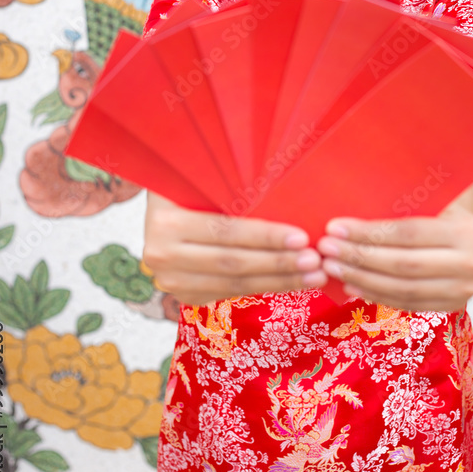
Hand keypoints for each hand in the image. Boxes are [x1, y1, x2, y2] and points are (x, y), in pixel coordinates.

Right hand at [143, 192, 326, 305]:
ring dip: (278, 282)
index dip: (265, 237)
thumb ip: (228, 181)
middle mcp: (162, 255)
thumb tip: (280, 177)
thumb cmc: (188, 185)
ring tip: (312, 276)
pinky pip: (230, 293)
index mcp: (166, 222)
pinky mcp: (184, 294)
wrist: (158, 210)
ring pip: (234, 285)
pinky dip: (264, 288)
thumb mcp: (199, 177)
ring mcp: (171, 281)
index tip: (301, 237)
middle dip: (278, 264)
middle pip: (232, 263)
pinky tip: (291, 282)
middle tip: (314, 261)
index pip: (225, 232)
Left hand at [317, 190, 472, 312]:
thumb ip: (415, 181)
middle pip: (403, 265)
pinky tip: (352, 284)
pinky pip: (409, 303)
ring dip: (362, 279)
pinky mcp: (454, 305)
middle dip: (359, 257)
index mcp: (467, 229)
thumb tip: (361, 170)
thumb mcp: (441, 189)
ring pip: (403, 289)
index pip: (407, 233)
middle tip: (326, 249)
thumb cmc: (449, 204)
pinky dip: (377, 295)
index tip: (334, 227)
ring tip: (332, 268)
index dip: (368, 233)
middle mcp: (472, 263)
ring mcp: (464, 290)